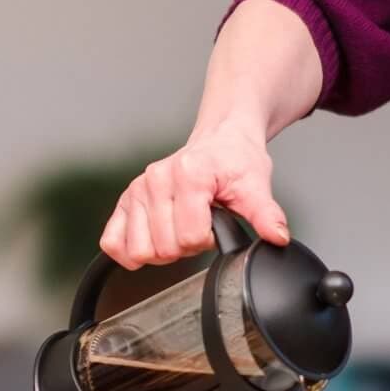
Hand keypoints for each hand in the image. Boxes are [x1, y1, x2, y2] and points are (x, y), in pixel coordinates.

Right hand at [99, 122, 289, 267]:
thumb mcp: (256, 184)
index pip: (190, 237)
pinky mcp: (126, 199)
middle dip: (187, 247)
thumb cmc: (235, 160)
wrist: (222, 139)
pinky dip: (131, 251)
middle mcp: (156, 180)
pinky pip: (112, 242)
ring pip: (139, 251)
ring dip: (162, 251)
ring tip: (180, 229)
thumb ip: (266, 214)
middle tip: (199, 225)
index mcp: (188, 175)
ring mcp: (137, 189)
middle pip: (165, 248)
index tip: (215, 223)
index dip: (207, 240)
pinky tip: (153, 240)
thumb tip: (277, 237)